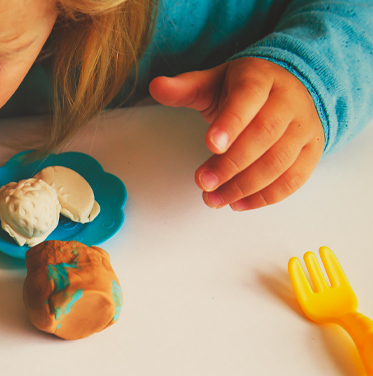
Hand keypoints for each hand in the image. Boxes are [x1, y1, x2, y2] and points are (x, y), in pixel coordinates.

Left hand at [149, 57, 324, 210]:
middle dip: (231, 163)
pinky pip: (295, 178)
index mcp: (261, 79)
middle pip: (264, 134)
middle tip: (203, 182)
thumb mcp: (213, 83)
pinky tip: (238, 203)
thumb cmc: (244, 90)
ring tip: (214, 199)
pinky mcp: (312, 150)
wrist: (291, 87)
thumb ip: (186, 88)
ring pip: (280, 160)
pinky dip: (265, 196)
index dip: (230, 123)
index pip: (249, 98)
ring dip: (245, 186)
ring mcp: (304, 127)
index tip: (209, 145)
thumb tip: (156, 86)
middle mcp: (289, 101)